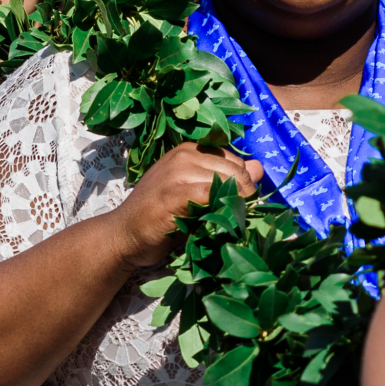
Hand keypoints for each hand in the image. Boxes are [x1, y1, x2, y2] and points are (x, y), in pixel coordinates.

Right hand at [108, 143, 259, 268]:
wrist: (124, 235)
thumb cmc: (162, 216)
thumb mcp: (198, 193)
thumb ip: (226, 179)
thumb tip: (260, 167)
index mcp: (190, 150)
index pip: (235, 160)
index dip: (243, 184)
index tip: (238, 205)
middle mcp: (184, 155)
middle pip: (235, 170)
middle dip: (243, 195)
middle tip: (235, 218)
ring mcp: (177, 172)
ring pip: (226, 181)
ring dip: (233, 204)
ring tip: (225, 222)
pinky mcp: (173, 193)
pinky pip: (211, 194)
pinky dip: (221, 208)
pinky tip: (217, 222)